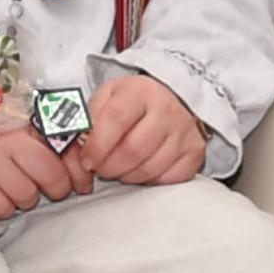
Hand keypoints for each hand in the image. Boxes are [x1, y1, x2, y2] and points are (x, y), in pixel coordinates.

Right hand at [0, 119, 84, 219]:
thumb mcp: (21, 129)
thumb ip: (54, 145)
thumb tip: (84, 176)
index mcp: (22, 121)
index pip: (64, 152)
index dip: (76, 173)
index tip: (79, 184)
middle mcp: (2, 137)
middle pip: (50, 178)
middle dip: (51, 187)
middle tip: (39, 184)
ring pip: (25, 196)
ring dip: (21, 197)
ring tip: (7, 183)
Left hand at [78, 73, 205, 186]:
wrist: (175, 99)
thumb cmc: (135, 102)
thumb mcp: (108, 96)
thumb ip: (90, 116)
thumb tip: (78, 144)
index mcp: (141, 91)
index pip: (115, 120)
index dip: (96, 146)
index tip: (87, 159)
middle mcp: (167, 110)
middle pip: (133, 150)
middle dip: (109, 167)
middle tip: (100, 168)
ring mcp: (184, 132)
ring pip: (149, 169)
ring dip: (127, 176)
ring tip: (120, 167)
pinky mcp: (195, 152)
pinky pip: (168, 179)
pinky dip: (149, 180)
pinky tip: (142, 169)